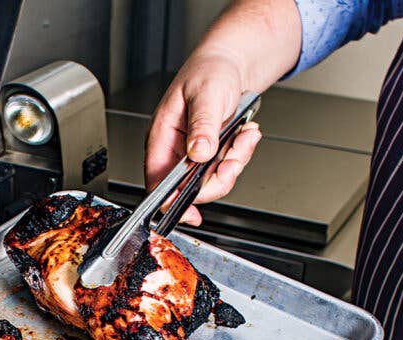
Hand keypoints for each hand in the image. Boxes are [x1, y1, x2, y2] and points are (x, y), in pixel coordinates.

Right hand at [145, 51, 262, 226]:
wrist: (231, 61)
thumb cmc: (209, 70)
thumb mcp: (206, 95)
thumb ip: (202, 126)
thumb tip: (198, 153)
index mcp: (162, 137)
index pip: (158, 181)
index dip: (171, 201)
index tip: (190, 214)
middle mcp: (175, 150)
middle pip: (190, 188)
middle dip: (219, 177)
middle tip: (234, 158)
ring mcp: (194, 154)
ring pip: (213, 180)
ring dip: (235, 162)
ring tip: (244, 136)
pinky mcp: (212, 154)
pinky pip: (226, 168)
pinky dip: (241, 154)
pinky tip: (245, 134)